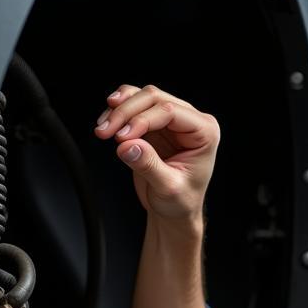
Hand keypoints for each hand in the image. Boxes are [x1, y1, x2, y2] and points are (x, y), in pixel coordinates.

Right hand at [94, 84, 218, 223]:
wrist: (174, 211)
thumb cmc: (180, 202)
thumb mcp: (168, 188)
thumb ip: (149, 166)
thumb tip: (127, 146)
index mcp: (205, 132)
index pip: (170, 111)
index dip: (142, 120)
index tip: (121, 137)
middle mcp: (190, 120)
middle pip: (154, 98)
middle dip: (126, 112)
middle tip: (105, 132)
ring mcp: (171, 119)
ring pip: (141, 96)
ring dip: (118, 109)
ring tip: (102, 130)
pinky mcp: (154, 123)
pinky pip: (133, 104)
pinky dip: (117, 111)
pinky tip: (106, 123)